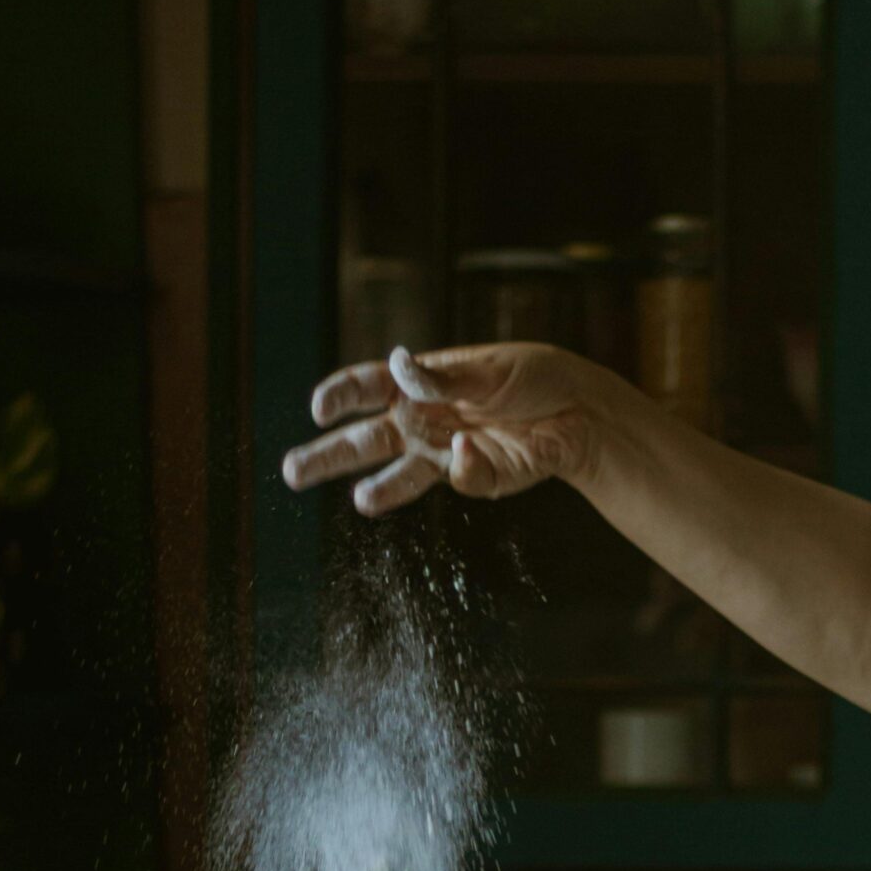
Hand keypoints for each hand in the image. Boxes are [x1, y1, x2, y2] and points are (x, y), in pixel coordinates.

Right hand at [283, 341, 636, 515]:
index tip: (319, 407)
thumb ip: (442, 377)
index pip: (365, 387)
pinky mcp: (477, 478)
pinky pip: (459, 480)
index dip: (339, 395)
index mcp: (417, 384)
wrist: (580, 411)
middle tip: (290, 471)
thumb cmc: (533, 376)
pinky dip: (463, 467)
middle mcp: (423, 421)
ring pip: (397, 477)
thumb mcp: (488, 369)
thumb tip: (399, 368)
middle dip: (327, 456)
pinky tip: (472, 448)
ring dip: (375, 490)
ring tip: (359, 501)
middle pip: (364, 441)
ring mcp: (445, 453)